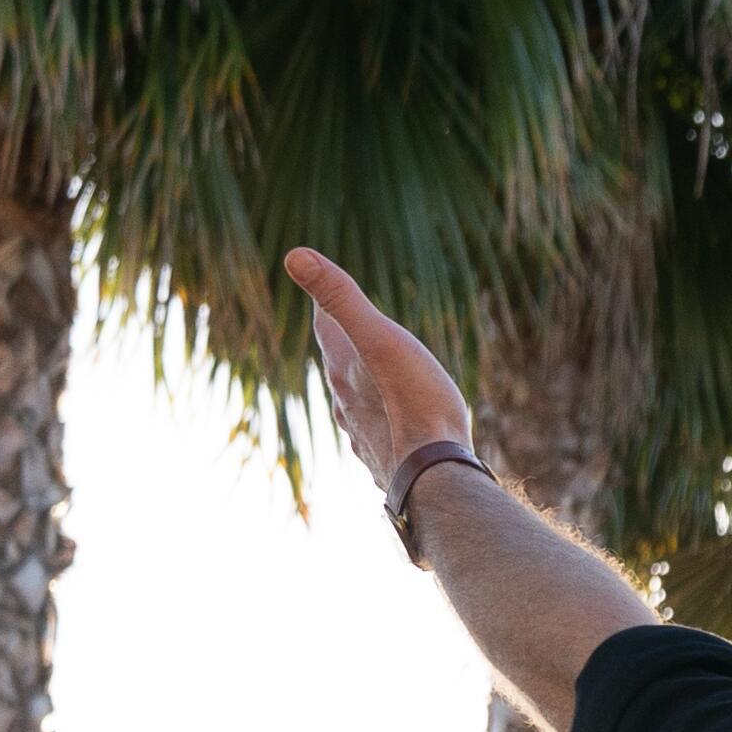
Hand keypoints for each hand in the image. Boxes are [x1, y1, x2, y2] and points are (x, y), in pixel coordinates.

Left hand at [285, 250, 471, 489]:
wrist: (436, 477)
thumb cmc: (415, 406)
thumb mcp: (382, 340)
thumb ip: (341, 299)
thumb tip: (294, 255)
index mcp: (344, 370)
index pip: (327, 325)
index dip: (326, 302)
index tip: (322, 282)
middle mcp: (347, 403)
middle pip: (337, 364)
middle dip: (340, 342)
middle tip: (340, 321)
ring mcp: (365, 435)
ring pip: (353, 402)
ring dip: (359, 385)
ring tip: (366, 373)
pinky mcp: (387, 460)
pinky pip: (377, 431)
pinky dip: (380, 418)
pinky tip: (390, 426)